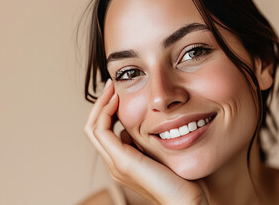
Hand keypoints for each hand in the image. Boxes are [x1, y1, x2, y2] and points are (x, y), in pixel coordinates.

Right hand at [83, 79, 207, 204]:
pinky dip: (105, 112)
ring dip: (101, 104)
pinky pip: (102, 131)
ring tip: (112, 87)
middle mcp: (114, 162)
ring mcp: (115, 163)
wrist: (185, 200)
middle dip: (101, 103)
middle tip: (111, 84)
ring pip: (94, 127)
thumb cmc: (180, 178)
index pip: (104, 130)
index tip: (118, 91)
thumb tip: (137, 126)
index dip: (107, 109)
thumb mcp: (160, 153)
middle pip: (94, 127)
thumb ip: (146, 142)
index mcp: (122, 160)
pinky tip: (116, 100)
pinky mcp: (122, 162)